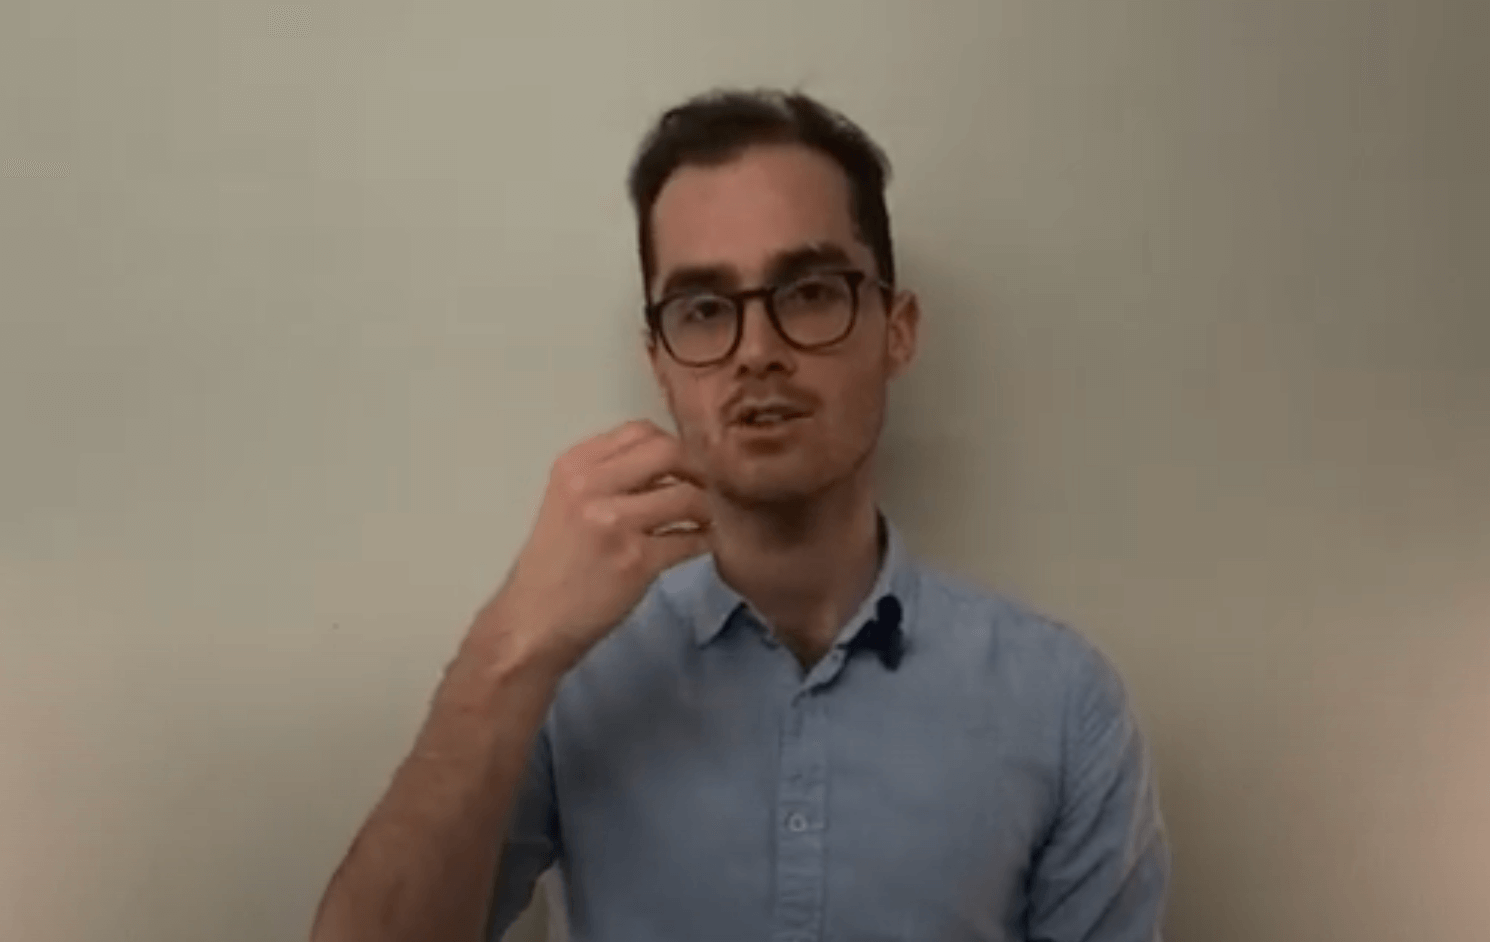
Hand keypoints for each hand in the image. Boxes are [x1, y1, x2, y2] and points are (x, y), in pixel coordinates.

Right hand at [483, 420, 711, 674]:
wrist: (532, 623)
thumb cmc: (555, 566)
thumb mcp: (568, 503)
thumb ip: (609, 476)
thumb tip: (671, 463)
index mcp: (573, 466)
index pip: (640, 430)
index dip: (672, 445)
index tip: (682, 467)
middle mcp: (590, 485)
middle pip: (669, 451)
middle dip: (696, 469)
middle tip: (705, 489)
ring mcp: (613, 522)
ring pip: (688, 496)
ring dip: (707, 510)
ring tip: (705, 521)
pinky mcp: (635, 560)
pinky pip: (691, 540)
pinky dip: (705, 542)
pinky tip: (701, 546)